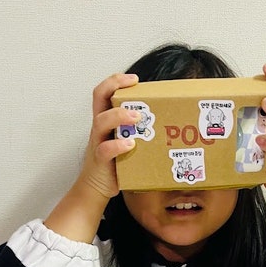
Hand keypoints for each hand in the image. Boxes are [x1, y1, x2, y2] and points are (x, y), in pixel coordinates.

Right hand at [43, 73, 138, 241]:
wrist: (96, 188)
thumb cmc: (115, 163)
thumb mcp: (125, 141)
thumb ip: (138, 131)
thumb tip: (169, 123)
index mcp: (105, 121)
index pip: (103, 92)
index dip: (115, 81)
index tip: (134, 78)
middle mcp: (99, 128)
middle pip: (99, 99)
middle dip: (116, 89)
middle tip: (136, 90)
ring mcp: (97, 142)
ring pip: (101, 121)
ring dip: (119, 116)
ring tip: (137, 118)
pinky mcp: (100, 160)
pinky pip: (105, 149)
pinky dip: (117, 145)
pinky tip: (130, 145)